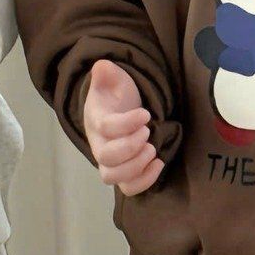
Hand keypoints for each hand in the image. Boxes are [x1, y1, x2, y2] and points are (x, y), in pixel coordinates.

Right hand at [82, 59, 162, 194]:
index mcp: (96, 121)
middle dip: (131, 147)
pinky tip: (159, 162)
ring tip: (153, 149)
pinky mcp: (124, 173)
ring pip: (114, 178)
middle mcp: (99, 145)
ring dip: (137, 166)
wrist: (115, 111)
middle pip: (106, 158)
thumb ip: (106, 73)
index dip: (126, 123)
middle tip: (147, 131)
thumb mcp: (111, 80)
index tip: (145, 114)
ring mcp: (110, 162)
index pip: (105, 128)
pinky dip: (145, 181)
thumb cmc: (114, 96)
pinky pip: (129, 188)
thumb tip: (101, 66)